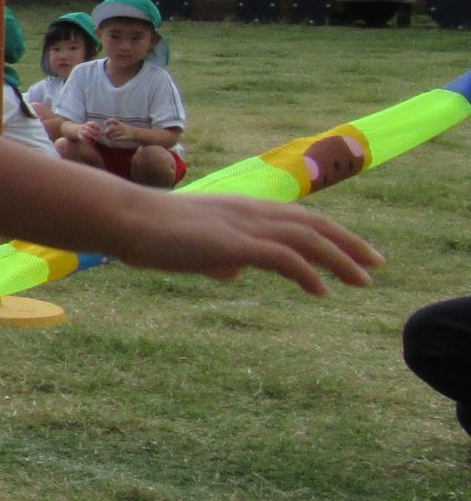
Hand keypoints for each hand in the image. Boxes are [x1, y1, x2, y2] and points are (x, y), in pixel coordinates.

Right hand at [116, 192, 379, 298]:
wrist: (124, 219)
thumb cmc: (148, 232)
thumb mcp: (190, 244)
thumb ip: (216, 256)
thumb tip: (232, 272)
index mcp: (241, 210)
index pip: (297, 218)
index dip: (330, 233)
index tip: (353, 250)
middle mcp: (250, 212)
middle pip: (313, 224)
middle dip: (349, 244)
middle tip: (376, 264)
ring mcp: (244, 226)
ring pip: (308, 239)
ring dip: (341, 259)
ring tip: (363, 280)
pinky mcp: (234, 244)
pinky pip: (284, 258)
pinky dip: (308, 273)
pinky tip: (322, 291)